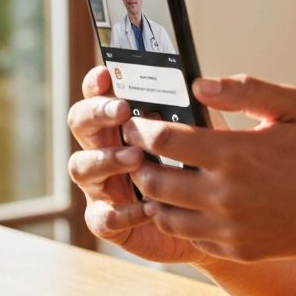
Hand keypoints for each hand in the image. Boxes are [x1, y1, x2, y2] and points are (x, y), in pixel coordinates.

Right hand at [66, 66, 207, 263]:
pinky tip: (150, 207)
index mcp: (124, 122)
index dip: (97, 83)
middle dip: (97, 113)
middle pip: (80, 123)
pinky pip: (102, 216)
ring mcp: (102, 185)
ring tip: (136, 157)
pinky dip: (124, 211)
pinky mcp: (109, 221)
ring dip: (106, 158)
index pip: (100, 94)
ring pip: (81, 166)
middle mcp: (105, 148)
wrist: (215, 218)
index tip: (106, 74)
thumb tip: (198, 86)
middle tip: (123, 110)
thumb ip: (194, 112)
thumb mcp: (204, 133)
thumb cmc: (203, 166)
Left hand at [121, 75, 295, 262]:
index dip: (142, 129)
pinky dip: (182, 218)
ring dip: (155, 194)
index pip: (164, 140)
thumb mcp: (293, 105)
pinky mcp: (237, 250)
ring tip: (160, 176)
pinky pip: (191, 236)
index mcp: (235, 153)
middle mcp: (226, 195)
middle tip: (139, 150)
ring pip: (165, 214)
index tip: (136, 122)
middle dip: (140, 162)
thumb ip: (245, 89)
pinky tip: (189, 202)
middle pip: (155, 180)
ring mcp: (230, 228)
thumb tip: (199, 84)